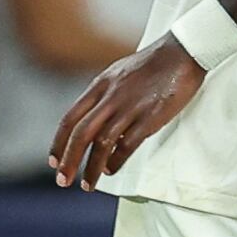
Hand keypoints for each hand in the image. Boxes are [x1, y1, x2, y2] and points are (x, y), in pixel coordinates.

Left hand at [51, 37, 207, 185]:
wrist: (183, 52)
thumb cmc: (154, 63)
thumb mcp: (119, 73)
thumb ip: (105, 93)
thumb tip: (97, 116)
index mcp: (100, 85)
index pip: (70, 118)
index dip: (59, 142)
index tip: (54, 161)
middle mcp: (110, 97)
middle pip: (81, 134)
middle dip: (69, 160)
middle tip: (63, 180)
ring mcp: (130, 107)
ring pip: (101, 143)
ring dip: (92, 167)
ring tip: (89, 184)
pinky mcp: (150, 117)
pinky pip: (127, 144)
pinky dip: (116, 160)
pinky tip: (111, 170)